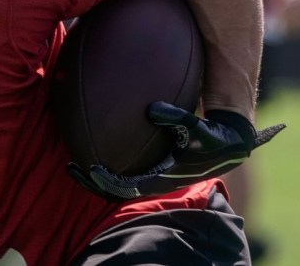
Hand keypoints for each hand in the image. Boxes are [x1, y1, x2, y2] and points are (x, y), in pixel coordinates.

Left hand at [68, 102, 285, 199]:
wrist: (227, 143)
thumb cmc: (211, 137)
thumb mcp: (197, 129)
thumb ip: (176, 118)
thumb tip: (151, 109)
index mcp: (162, 178)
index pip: (127, 188)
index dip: (106, 182)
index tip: (89, 170)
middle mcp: (153, 181)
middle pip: (115, 190)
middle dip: (93, 182)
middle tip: (72, 167)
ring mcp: (151, 176)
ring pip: (117, 183)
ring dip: (96, 176)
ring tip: (73, 162)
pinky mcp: (151, 167)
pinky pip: (124, 170)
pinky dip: (108, 163)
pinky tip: (95, 143)